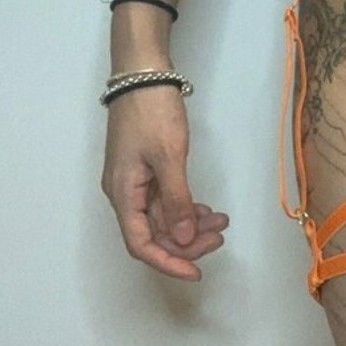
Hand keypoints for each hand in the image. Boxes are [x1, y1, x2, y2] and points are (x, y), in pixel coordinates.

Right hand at [101, 85, 228, 280]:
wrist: (143, 74)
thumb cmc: (152, 112)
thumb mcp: (169, 156)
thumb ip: (177, 200)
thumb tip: (182, 239)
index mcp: (124, 195)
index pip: (142, 245)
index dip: (168, 263)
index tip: (195, 272)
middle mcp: (126, 194)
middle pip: (154, 234)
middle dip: (187, 242)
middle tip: (219, 237)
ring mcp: (136, 182)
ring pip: (163, 218)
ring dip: (191, 224)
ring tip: (222, 221)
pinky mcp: (147, 170)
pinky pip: (166, 200)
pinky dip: (186, 206)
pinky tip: (207, 208)